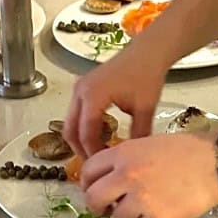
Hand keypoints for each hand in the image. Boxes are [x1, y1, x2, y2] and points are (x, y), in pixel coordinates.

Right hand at [63, 42, 168, 157]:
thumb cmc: (146, 75)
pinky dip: (83, 127)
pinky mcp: (84, 87)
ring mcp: (80, 88)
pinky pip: (76, 113)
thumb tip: (132, 158)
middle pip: (70, 130)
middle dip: (81, 150)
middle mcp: (80, 91)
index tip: (103, 165)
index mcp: (93, 96)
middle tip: (95, 165)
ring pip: (70, 122)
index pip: (86, 134)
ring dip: (81, 139)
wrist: (147, 52)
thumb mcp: (145, 108)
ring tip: (98, 153)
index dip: (93, 154)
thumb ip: (138, 135)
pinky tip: (101, 136)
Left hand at [79, 134, 217, 217]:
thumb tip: (108, 178)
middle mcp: (127, 176)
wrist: (214, 165)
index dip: (87, 182)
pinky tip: (158, 210)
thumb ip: (125, 160)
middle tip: (104, 208)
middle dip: (96, 206)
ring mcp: (140, 199)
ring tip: (142, 206)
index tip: (92, 188)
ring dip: (125, 215)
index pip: (88, 170)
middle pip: (93, 198)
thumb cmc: (186, 151)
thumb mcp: (148, 144)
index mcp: (123, 154)